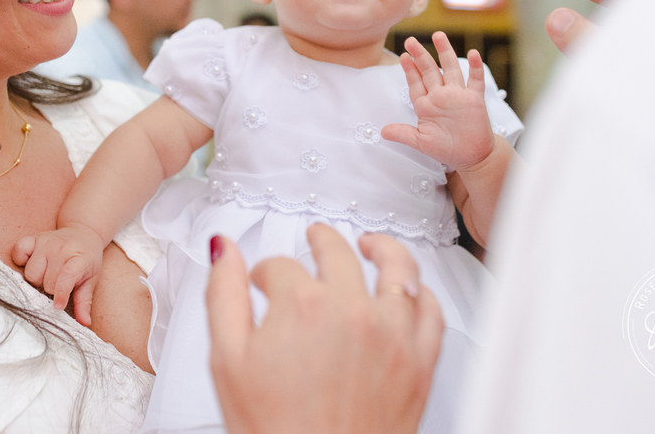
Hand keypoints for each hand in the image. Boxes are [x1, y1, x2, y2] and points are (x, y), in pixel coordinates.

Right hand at [11, 224, 104, 325]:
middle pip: (45, 282)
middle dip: (50, 288)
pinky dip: (20, 259)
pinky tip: (32, 261)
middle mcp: (61, 249)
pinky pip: (18, 252)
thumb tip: (84, 324)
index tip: (57, 307)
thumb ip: (84, 302)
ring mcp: (46, 242)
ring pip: (31, 274)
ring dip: (37, 278)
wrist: (84, 233)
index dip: (60, 294)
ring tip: (47, 272)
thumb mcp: (90, 280)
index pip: (66, 278)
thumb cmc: (86, 260)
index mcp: (79, 259)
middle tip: (57, 281)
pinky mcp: (34, 238)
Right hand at [207, 225, 442, 433]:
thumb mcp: (227, 360)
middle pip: (338, 253)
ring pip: (397, 268)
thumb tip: (224, 251)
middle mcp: (353, 311)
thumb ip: (223, 296)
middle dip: (320, 241)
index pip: (281, 267)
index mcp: (303, 305)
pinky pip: (431, 312)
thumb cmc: (276, 432)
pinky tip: (410, 289)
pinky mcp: (419, 363)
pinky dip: (421, 292)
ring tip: (369, 243)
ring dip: (381, 247)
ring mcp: (391, 335)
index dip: (266, 275)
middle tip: (313, 239)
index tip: (262, 285)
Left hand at [382, 33, 494, 169]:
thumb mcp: (421, 142)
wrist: (472, 156)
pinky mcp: (474, 99)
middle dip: (420, 55)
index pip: (416, 83)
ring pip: (451, 68)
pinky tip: (472, 53)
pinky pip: (475, 80)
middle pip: (429, 70)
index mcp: (426, 105)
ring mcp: (458, 95)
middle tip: (411, 40)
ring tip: (438, 35)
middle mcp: (441, 96)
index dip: (409, 70)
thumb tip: (382, 132)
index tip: (403, 56)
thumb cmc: (446, 149)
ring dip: (444, 52)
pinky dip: (474, 67)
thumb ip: (403, 134)